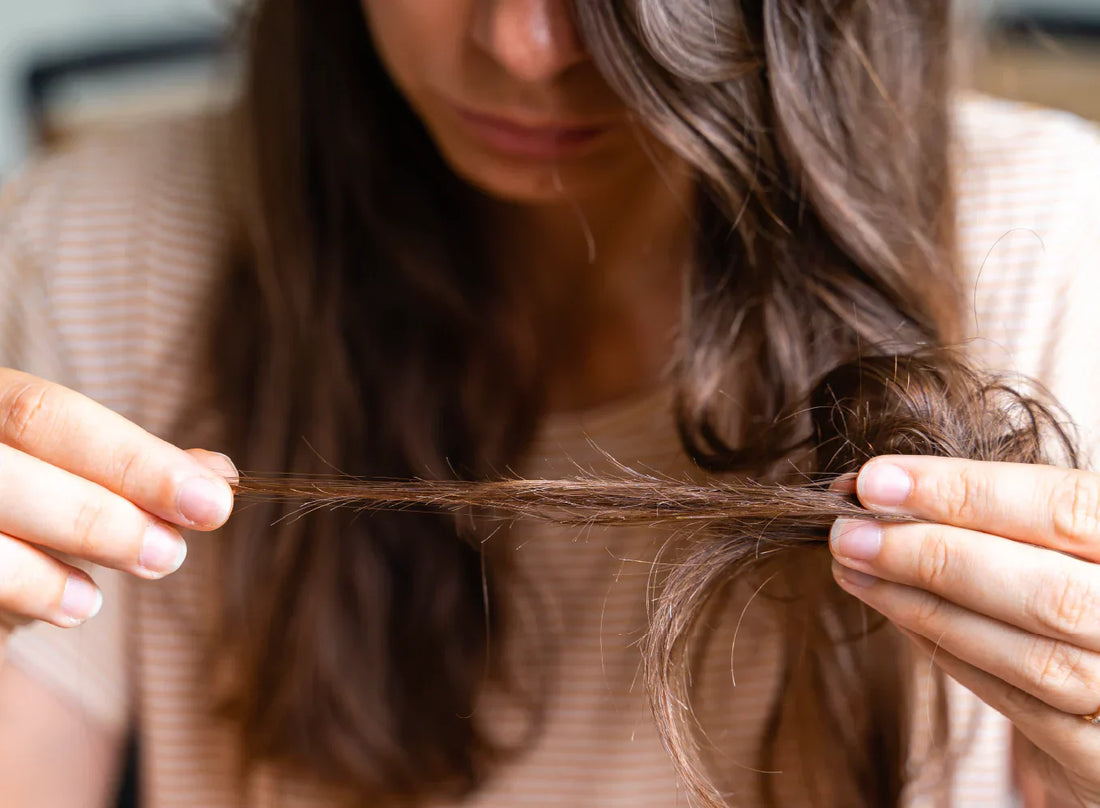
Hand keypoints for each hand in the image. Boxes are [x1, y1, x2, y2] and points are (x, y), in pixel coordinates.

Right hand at [0, 369, 234, 641]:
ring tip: (94, 605)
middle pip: (5, 471)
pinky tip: (62, 610)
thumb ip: (129, 472)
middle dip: (96, 517)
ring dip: (36, 575)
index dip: (133, 459)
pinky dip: (8, 599)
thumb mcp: (62, 474)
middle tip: (171, 556)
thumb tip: (218, 475)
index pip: (46, 414)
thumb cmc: (13, 500)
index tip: (213, 501)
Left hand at [829, 456, 1099, 803]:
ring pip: (1033, 657)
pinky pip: (1020, 705)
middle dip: (933, 556)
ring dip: (925, 608)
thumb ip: (991, 514)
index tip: (874, 481)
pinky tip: (895, 612)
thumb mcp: (1057, 538)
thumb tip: (875, 489)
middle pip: (1048, 592)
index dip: (966, 491)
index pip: (1066, 508)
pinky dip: (949, 652)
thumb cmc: (1077, 582)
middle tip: (847, 533)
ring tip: (854, 569)